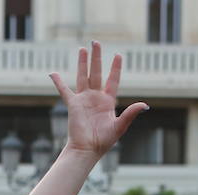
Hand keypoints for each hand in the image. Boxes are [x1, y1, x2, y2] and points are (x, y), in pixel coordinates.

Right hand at [49, 42, 148, 157]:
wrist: (87, 150)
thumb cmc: (103, 141)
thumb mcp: (120, 126)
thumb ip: (130, 114)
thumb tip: (145, 105)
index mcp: (108, 101)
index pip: (113, 80)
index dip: (115, 67)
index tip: (118, 55)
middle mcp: (96, 97)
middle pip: (96, 72)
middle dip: (97, 57)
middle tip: (96, 42)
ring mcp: (84, 100)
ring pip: (83, 76)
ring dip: (83, 63)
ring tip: (83, 49)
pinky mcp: (73, 105)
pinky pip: (64, 91)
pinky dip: (58, 82)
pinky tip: (53, 73)